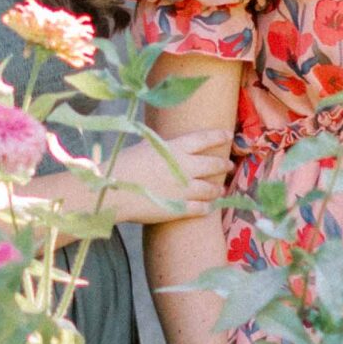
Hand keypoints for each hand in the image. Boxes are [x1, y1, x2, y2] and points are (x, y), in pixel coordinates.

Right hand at [112, 125, 234, 220]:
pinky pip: (200, 208)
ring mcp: (184, 189)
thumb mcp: (145, 146)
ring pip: (210, 189)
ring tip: (220, 189)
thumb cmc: (123, 164)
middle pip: (212, 164)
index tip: (228, 135)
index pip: (204, 139)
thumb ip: (162, 146)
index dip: (218, 136)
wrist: (114, 189)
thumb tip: (167, 142)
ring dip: (217, 189)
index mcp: (176, 148)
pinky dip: (206, 207)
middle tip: (228, 165)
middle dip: (223, 164)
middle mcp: (185, 167)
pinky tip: (208, 207)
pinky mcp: (180, 208)